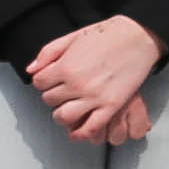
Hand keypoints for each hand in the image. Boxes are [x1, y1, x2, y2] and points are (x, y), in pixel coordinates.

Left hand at [26, 13, 165, 143]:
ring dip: (61, 116)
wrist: (136, 36)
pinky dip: (80, 133)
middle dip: (53, 95)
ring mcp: (94, 97)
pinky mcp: (110, 106)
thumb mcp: (72, 37)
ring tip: (65, 110)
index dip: (44, 81)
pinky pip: (90, 128)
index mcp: (65, 66)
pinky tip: (77, 131)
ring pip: (64, 117)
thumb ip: (48, 53)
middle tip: (61, 91)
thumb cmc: (107, 34)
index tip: (51, 79)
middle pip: (49, 100)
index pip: (39, 83)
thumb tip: (31, 70)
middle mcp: (77, 84)